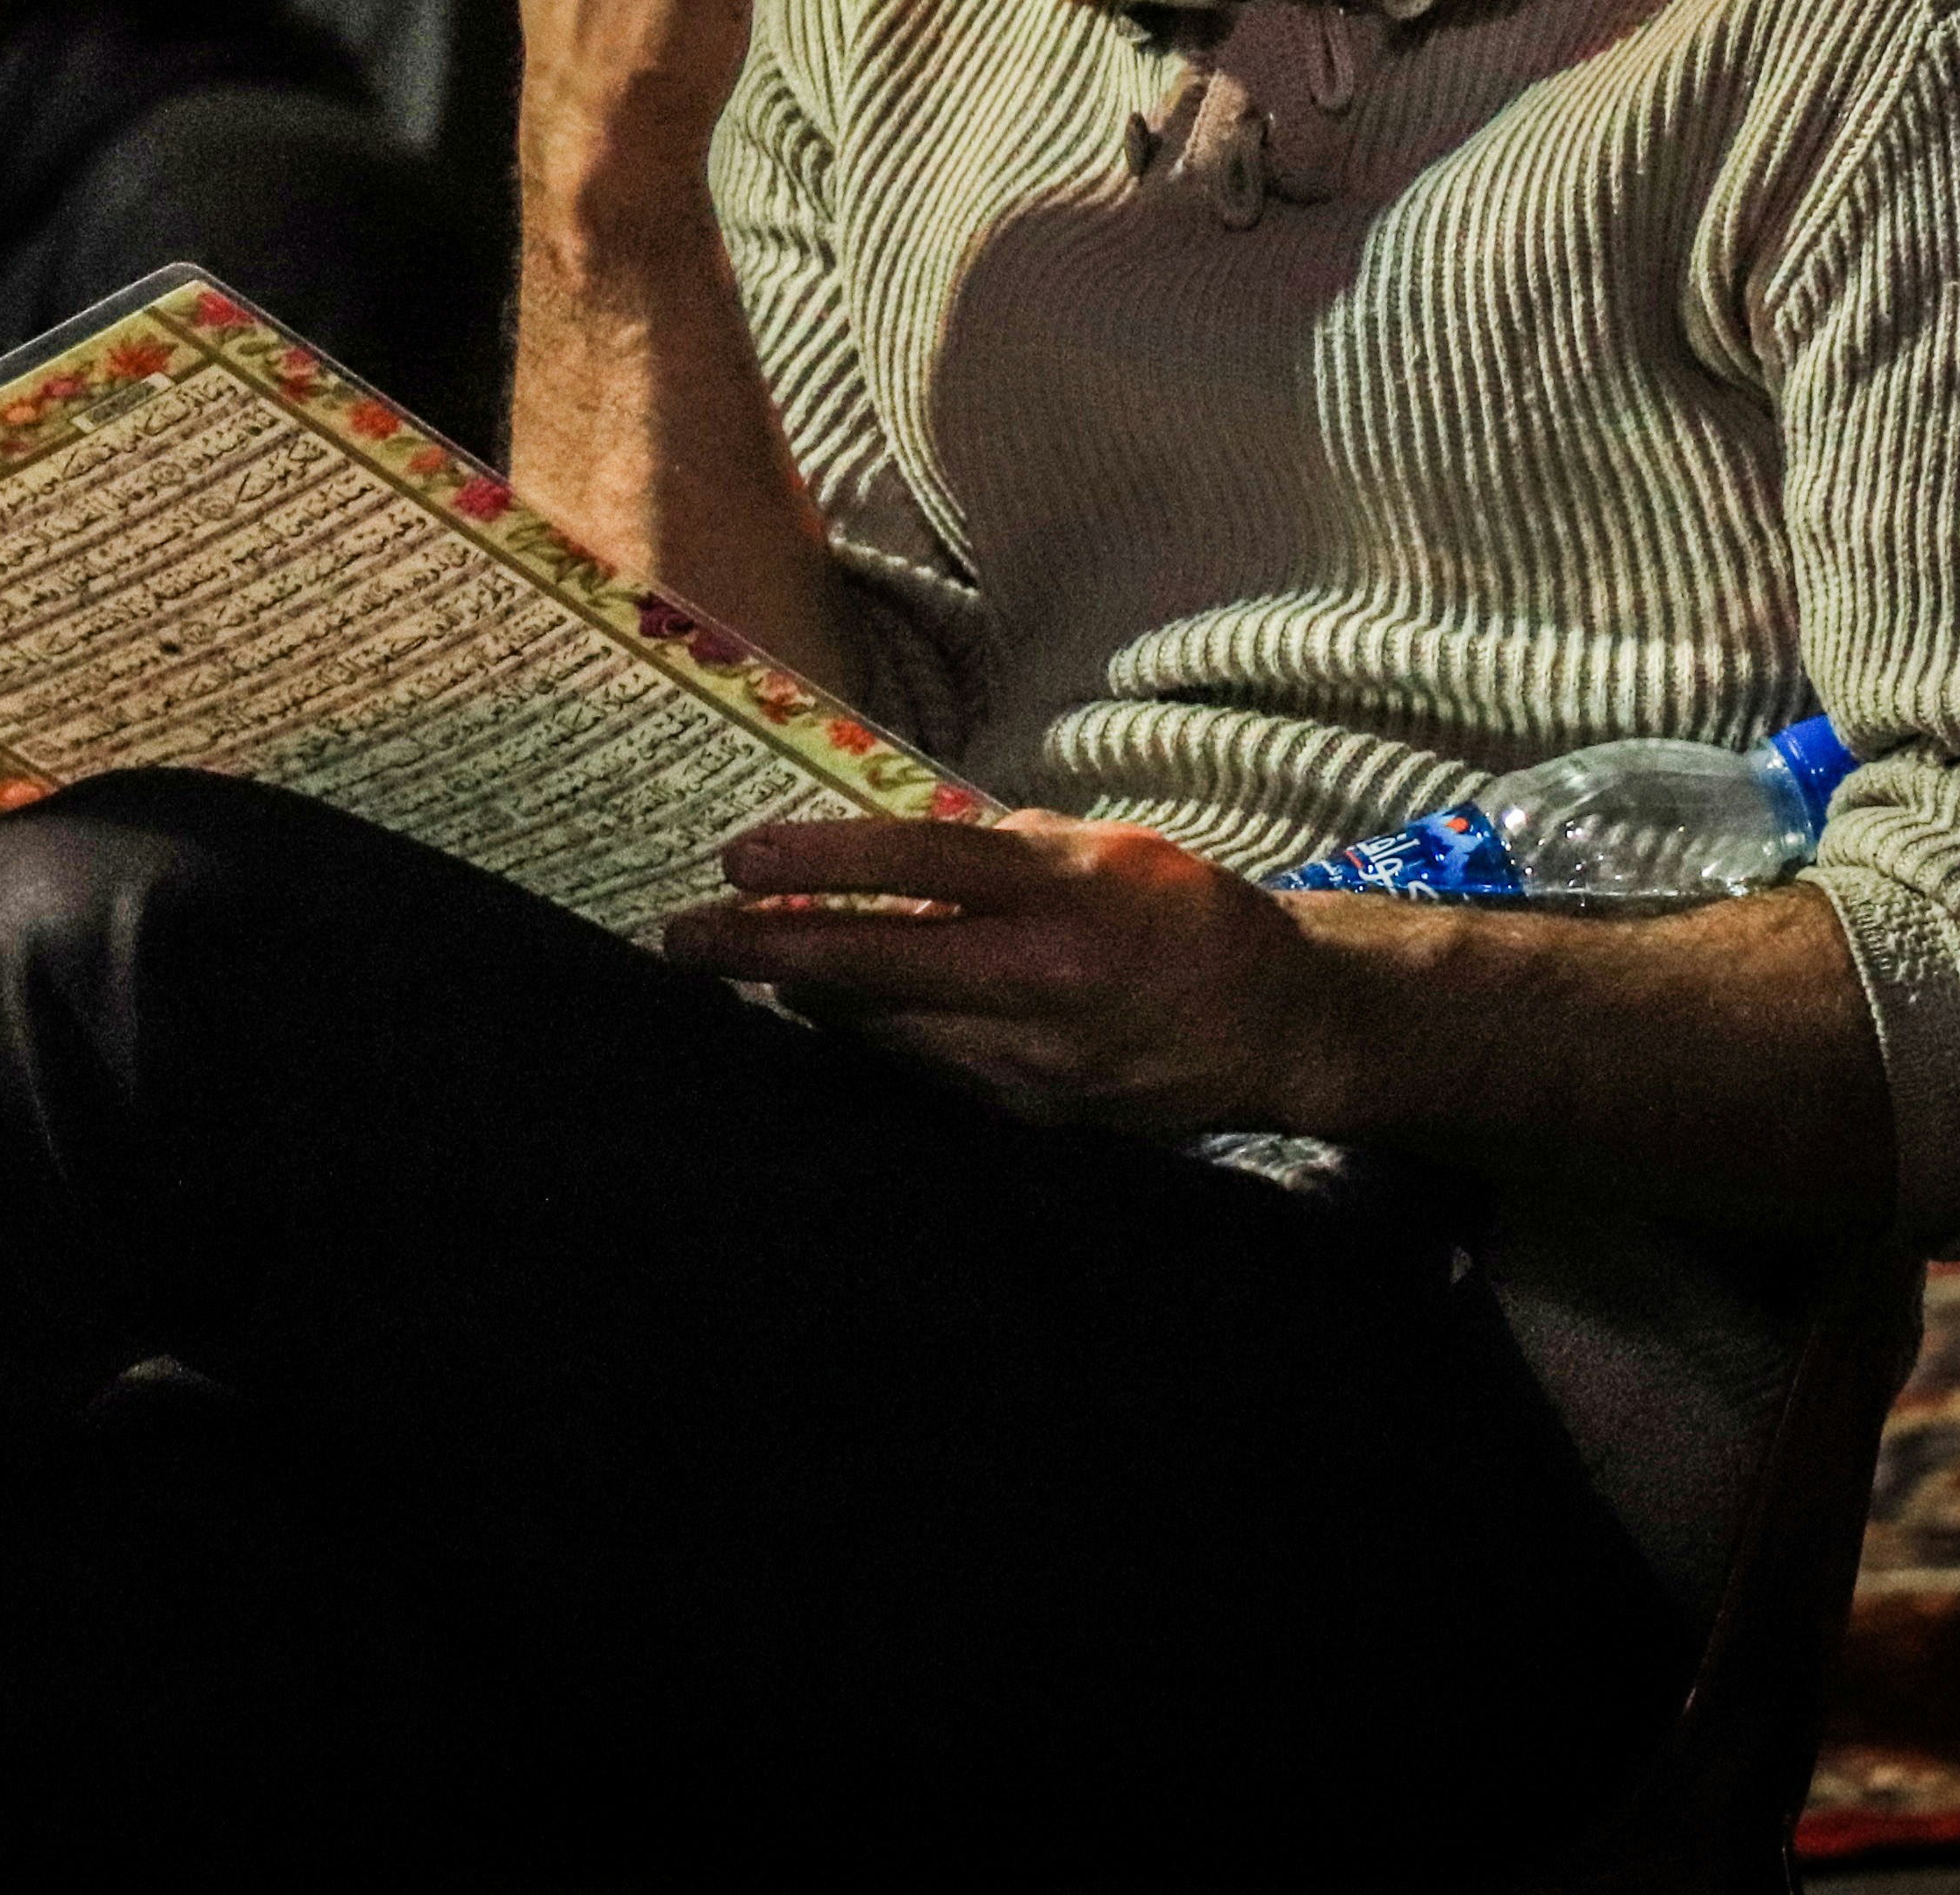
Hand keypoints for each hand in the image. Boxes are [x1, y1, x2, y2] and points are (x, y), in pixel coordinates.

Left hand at [663, 814, 1325, 1135]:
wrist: (1275, 1023)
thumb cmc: (1179, 914)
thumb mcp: (1098, 850)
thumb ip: (996, 852)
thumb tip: (896, 862)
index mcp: (1061, 893)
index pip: (919, 864)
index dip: (820, 860)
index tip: (737, 859)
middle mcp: (1041, 978)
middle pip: (874, 962)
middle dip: (765, 950)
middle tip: (685, 937)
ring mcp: (1033, 1058)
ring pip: (884, 1027)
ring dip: (813, 994)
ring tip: (753, 963)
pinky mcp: (1032, 1110)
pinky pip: (926, 1069)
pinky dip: (877, 1035)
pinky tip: (840, 1011)